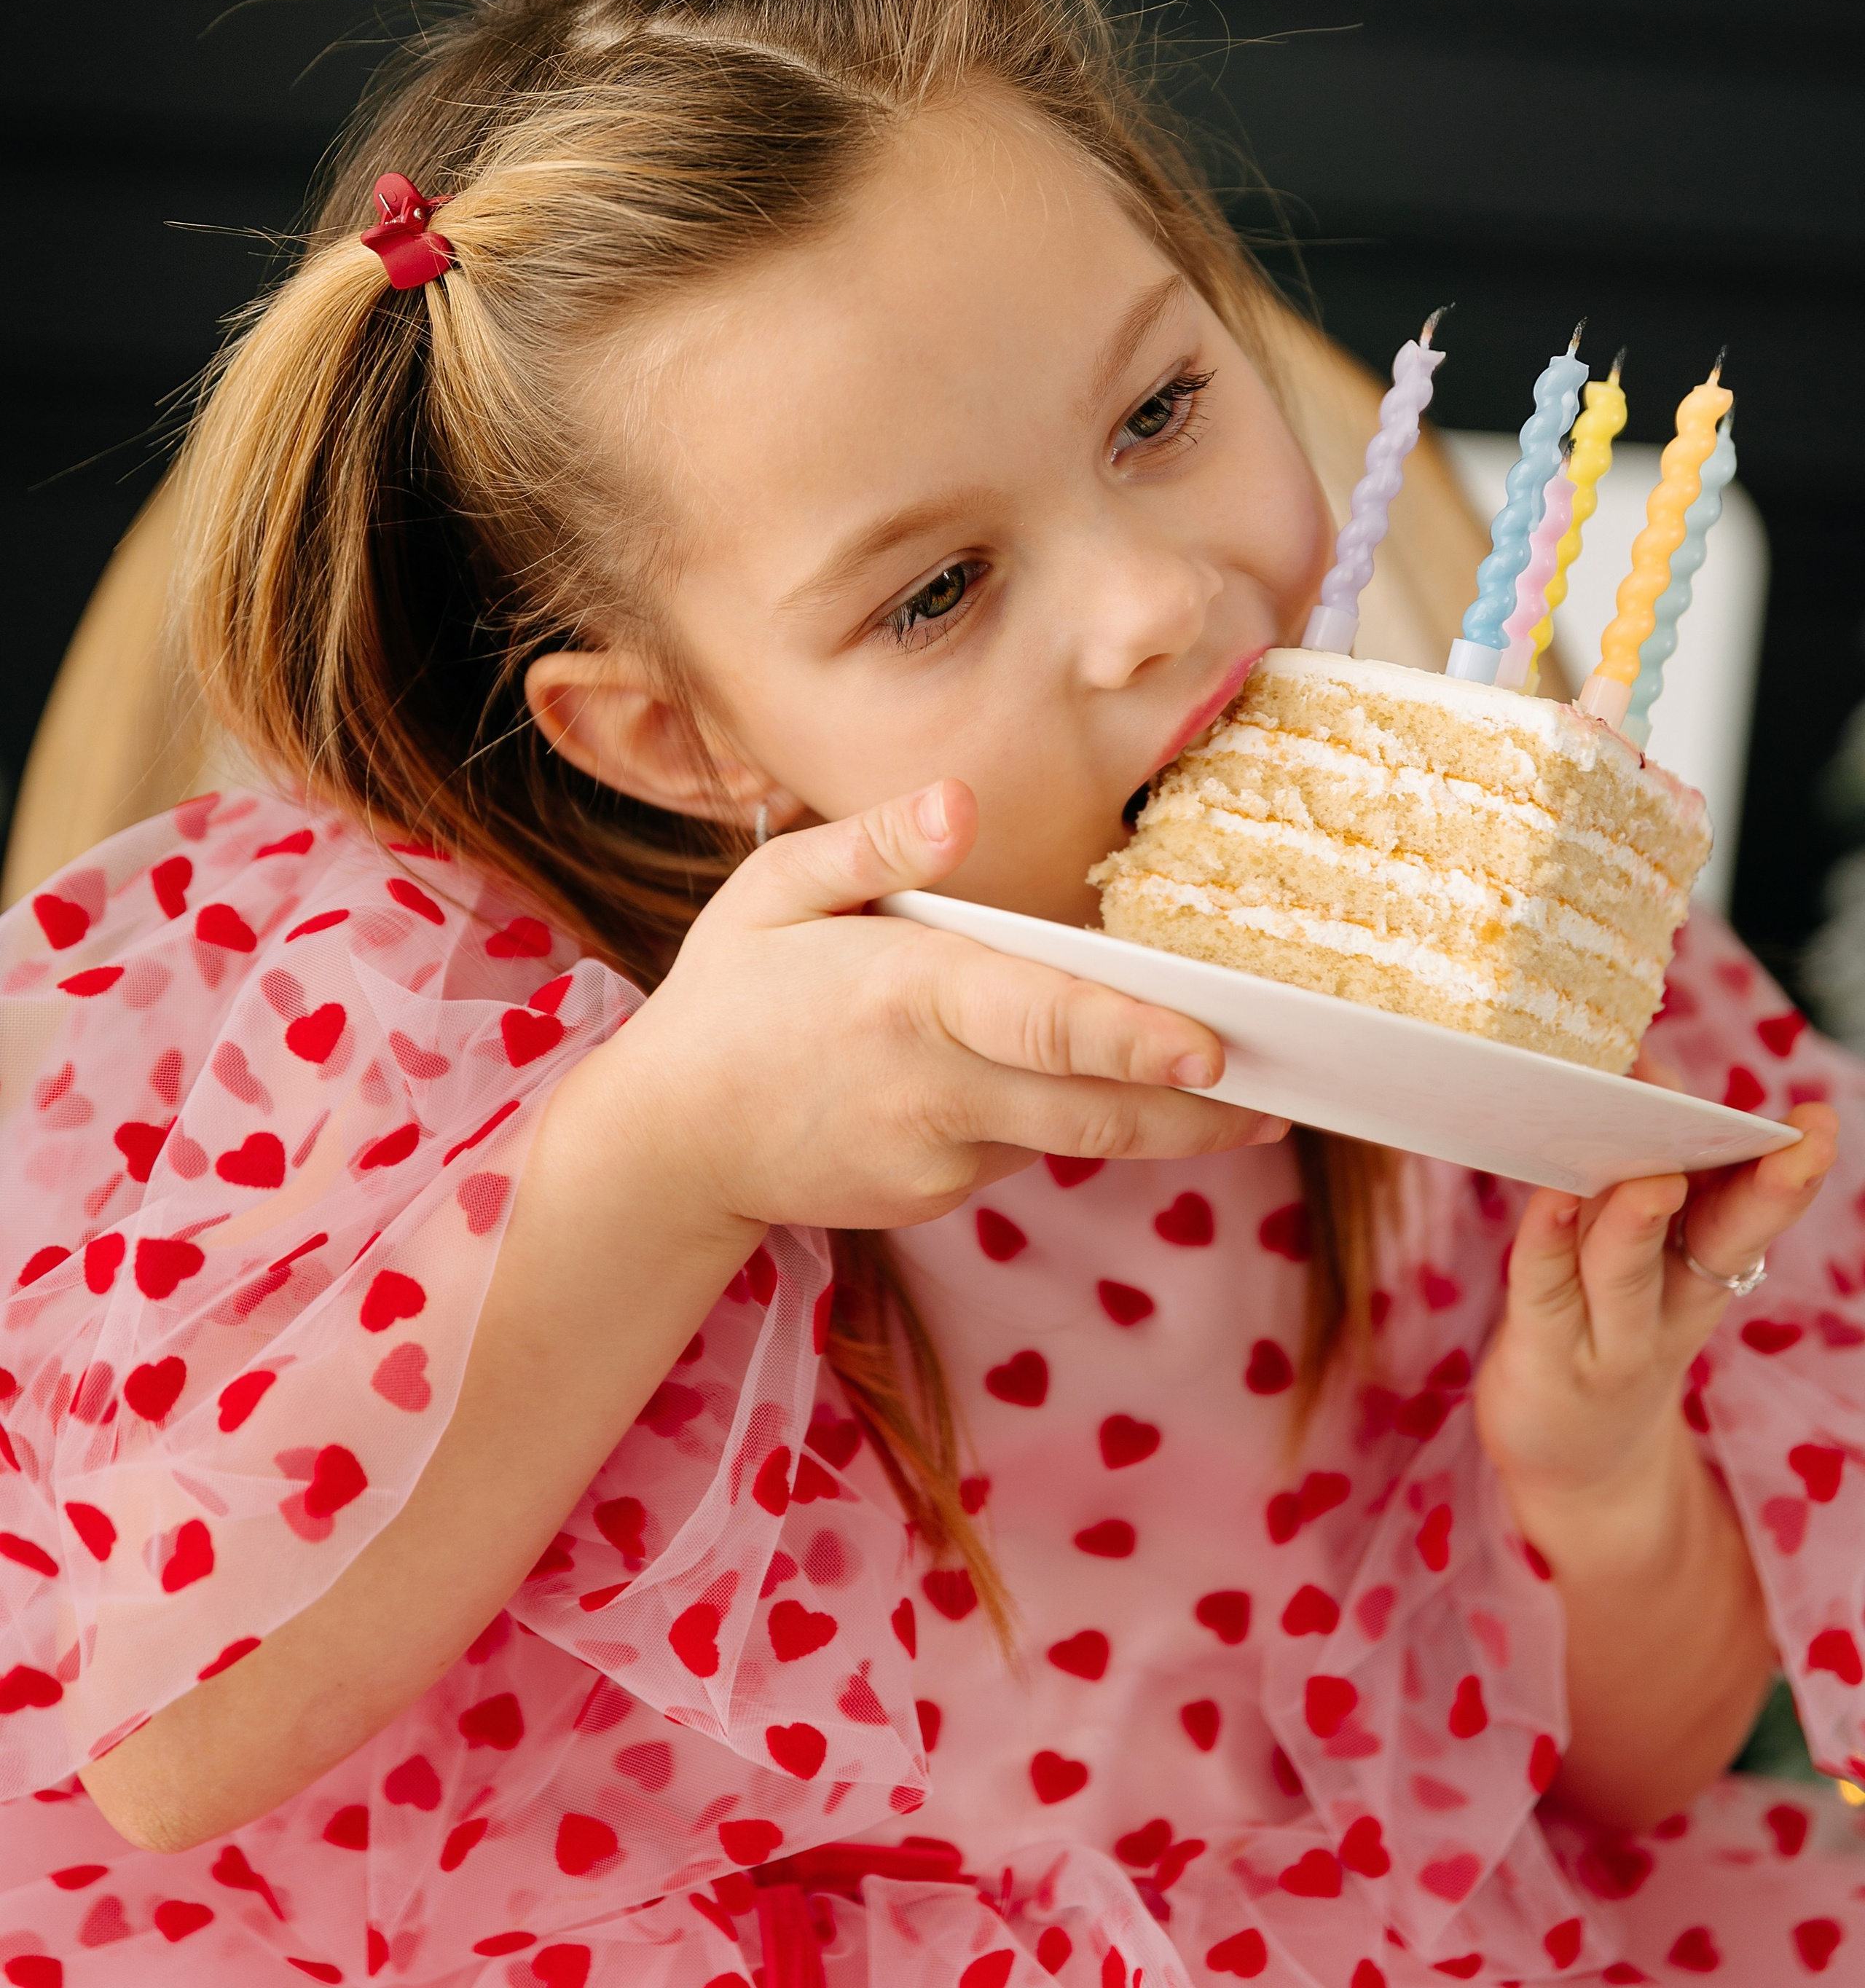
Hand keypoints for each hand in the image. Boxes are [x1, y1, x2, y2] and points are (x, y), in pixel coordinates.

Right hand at [593, 778, 1282, 1240]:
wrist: (665, 1143)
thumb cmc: (731, 994)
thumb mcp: (778, 890)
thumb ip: (875, 843)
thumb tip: (961, 800)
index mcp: (904, 996)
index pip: (1040, 1020)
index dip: (1133, 1039)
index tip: (1216, 1049)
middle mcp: (932, 1087)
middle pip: (1091, 1110)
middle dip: (1197, 1110)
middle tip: (1288, 1097)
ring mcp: (937, 1158)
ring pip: (1070, 1138)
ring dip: (1160, 1124)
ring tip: (1246, 1104)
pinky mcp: (936, 1199)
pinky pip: (1019, 1152)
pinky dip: (1057, 1122)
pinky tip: (1068, 1089)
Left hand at [1476, 1103, 1838, 1516]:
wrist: (1577, 1464)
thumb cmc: (1603, 1325)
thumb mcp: (1646, 1256)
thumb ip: (1652, 1172)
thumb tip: (1642, 1065)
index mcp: (1703, 1268)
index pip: (1751, 1213)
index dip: (1784, 1169)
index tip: (1815, 1120)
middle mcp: (1669, 1304)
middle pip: (1722, 1241)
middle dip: (1766, 1189)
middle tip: (1801, 1137)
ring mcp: (1607, 1335)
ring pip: (1628, 1268)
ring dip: (1642, 1217)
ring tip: (1658, 1172)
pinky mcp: (1543, 1355)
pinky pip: (1546, 1290)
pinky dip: (1550, 1242)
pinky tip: (1554, 1198)